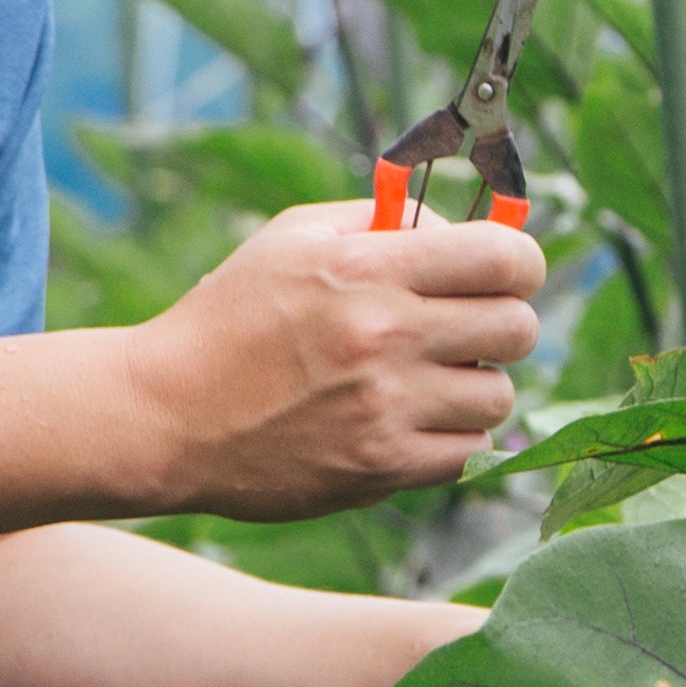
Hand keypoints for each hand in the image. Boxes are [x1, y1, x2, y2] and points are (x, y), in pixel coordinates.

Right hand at [120, 200, 545, 518]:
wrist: (166, 413)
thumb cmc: (230, 316)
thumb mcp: (294, 237)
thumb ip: (382, 220)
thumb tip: (460, 225)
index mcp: (367, 266)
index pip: (503, 256)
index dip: (519, 262)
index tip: (506, 272)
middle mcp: (384, 334)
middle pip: (518, 327)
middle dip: (501, 324)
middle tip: (465, 330)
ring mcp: (386, 406)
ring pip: (498, 397)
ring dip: (473, 389)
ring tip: (426, 382)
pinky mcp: (380, 466)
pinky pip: (467, 454)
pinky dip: (448, 439)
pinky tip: (407, 422)